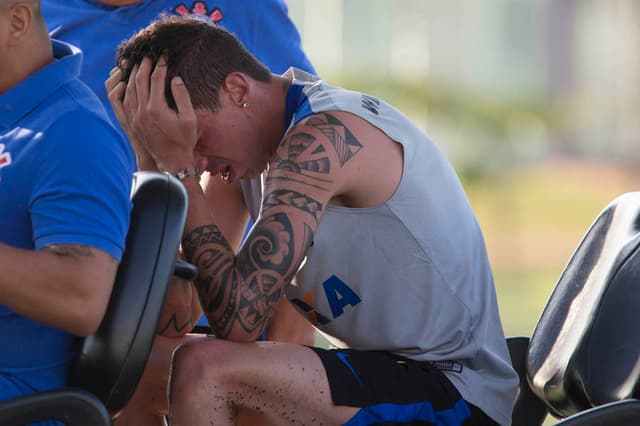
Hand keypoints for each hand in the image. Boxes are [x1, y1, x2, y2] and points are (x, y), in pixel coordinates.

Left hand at [111, 56, 197, 173]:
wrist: (172, 162)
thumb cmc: (184, 140)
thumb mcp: (190, 118)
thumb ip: (182, 96)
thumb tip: (174, 79)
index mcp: (156, 108)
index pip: (156, 79)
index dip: (160, 64)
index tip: (164, 55)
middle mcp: (141, 111)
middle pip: (139, 80)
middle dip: (144, 65)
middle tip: (148, 54)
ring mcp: (133, 117)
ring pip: (128, 89)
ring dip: (132, 74)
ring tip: (137, 64)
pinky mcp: (130, 123)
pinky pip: (120, 102)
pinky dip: (121, 90)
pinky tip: (126, 83)